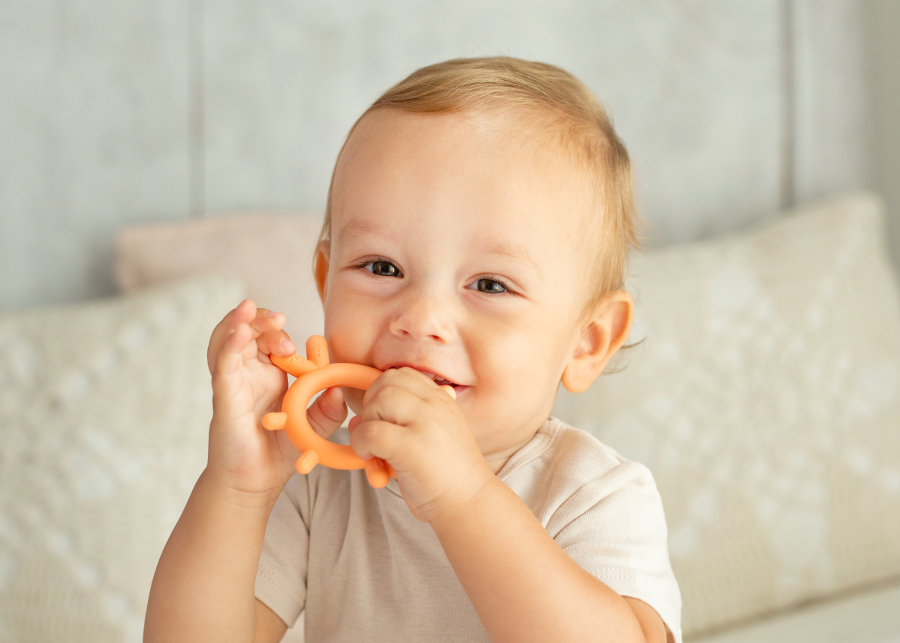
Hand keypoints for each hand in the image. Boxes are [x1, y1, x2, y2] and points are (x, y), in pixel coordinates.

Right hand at [206, 299, 348, 500]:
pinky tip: (239, 332)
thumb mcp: (312, 428)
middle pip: (248, 331)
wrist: (254, 483)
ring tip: (250, 309)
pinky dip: (228, 344)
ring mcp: (233, 382)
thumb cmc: (279, 452)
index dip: (281, 329)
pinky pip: (222, 364)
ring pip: (227, 339)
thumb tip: (339, 390)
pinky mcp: (223, 396)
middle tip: (280, 321)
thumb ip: (328, 410)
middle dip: (262, 320)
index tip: (305, 339)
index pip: (269, 337)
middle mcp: (248, 373)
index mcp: (269, 373)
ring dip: (239, 321)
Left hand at [348, 368, 493, 522]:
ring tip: (373, 447)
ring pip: (378, 400)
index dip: (383, 392)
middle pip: (386, 382)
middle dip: (371, 405)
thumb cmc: (446, 476)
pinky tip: (370, 458)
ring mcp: (425, 424)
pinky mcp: (411, 447)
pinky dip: (361, 444)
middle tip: (376, 433)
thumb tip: (356, 420)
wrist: (470, 503)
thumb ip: (399, 423)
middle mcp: (435, 406)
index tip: (383, 418)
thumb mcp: (430, 438)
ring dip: (366, 423)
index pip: (402, 374)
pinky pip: (371, 431)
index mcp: (441, 400)